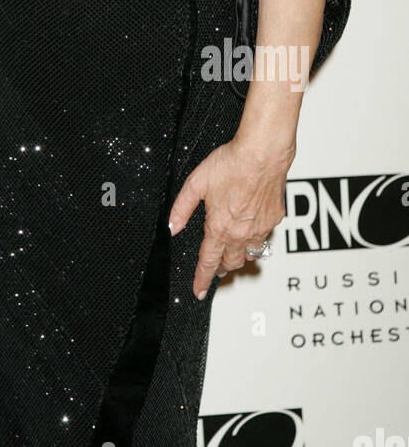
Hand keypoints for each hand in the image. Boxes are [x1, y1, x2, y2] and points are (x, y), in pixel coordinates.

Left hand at [168, 135, 290, 299]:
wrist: (262, 155)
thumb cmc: (231, 164)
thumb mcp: (195, 183)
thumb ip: (181, 208)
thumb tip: (172, 227)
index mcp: (219, 227)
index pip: (208, 262)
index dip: (201, 279)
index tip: (198, 291)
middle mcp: (241, 233)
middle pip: (231, 263)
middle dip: (221, 268)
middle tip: (215, 269)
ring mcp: (260, 228)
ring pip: (249, 254)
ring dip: (239, 257)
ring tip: (232, 254)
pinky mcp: (274, 220)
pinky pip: (263, 238)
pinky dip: (255, 239)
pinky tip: (250, 230)